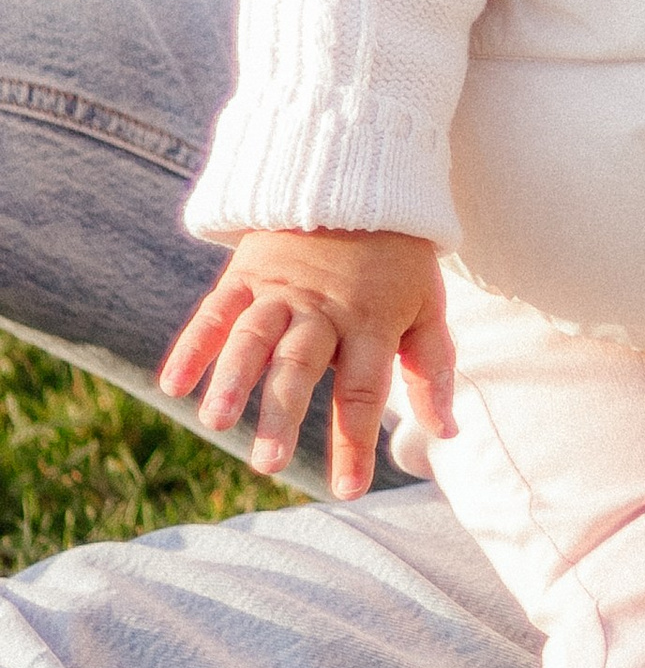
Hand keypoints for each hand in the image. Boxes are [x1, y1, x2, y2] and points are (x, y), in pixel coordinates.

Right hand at [159, 229, 456, 499]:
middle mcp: (324, 308)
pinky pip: (216, 310)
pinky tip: (174, 385)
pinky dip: (193, 345)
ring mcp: (281, 289)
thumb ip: (433, 369)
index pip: (364, 390)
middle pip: (301, 365)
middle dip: (283, 414)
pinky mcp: (247, 273)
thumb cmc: (399, 259)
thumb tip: (447, 434)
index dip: (355, 442)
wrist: (358, 177)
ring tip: (214, 421)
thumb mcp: (428, 307)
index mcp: (373, 321)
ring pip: (253, 336)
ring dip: (232, 379)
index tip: (347, 490)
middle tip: (267, 464)